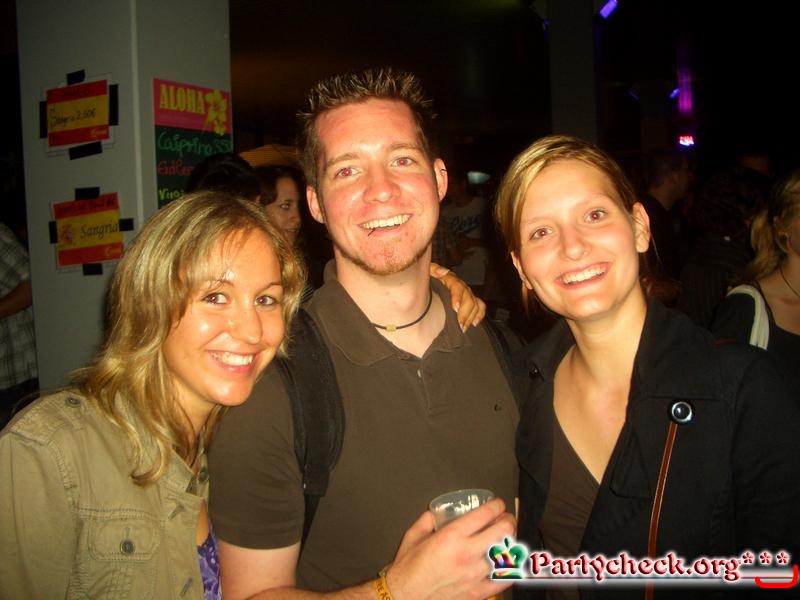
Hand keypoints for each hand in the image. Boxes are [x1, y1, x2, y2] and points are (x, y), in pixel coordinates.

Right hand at [385, 498, 515, 599]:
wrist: (405, 597)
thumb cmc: (408, 568)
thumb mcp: (413, 535)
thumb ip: (428, 519)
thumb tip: (437, 514)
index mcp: (451, 536)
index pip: (485, 515)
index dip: (497, 506)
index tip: (498, 505)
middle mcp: (466, 554)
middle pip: (503, 531)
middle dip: (509, 521)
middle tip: (506, 519)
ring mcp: (474, 575)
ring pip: (506, 555)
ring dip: (509, 544)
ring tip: (507, 540)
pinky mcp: (477, 592)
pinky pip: (503, 581)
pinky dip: (509, 572)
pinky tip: (507, 565)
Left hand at [430, 263, 484, 330]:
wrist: (428, 281)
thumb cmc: (426, 277)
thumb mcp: (427, 271)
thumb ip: (434, 270)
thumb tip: (444, 272)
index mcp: (450, 278)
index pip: (457, 286)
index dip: (457, 297)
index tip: (455, 308)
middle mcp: (461, 285)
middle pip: (468, 298)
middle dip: (465, 313)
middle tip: (460, 325)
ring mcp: (466, 292)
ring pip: (475, 303)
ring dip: (471, 317)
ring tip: (463, 328)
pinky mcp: (470, 299)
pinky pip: (479, 305)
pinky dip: (479, 314)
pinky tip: (474, 323)